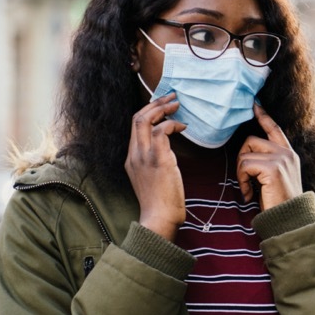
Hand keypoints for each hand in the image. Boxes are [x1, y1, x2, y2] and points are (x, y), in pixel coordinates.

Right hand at [126, 93, 186, 240]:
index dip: (148, 112)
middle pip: (136, 118)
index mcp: (131, 158)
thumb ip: (156, 162)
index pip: (134, 126)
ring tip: (177, 105)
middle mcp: (134, 154)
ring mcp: (143, 156)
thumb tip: (168, 152)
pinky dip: (172, 124)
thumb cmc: (162, 202)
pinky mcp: (157, 159)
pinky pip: (161, 131)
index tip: (163, 106)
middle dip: (154, 104)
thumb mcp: (153, 177)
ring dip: (162, 108)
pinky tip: (183, 126)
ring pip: (145, 120)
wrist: (159, 217)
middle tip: (171, 97)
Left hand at [237, 104, 301, 209]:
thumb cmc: (280, 202)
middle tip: (245, 179)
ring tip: (248, 190)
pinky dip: (242, 181)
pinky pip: (245, 166)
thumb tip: (248, 155)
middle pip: (251, 140)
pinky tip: (249, 194)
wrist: (290, 219)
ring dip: (241, 175)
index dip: (263, 116)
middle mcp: (286, 153)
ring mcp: (280, 159)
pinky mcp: (272, 168)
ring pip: (245, 154)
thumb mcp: (277, 178)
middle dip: (242, 158)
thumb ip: (268, 163)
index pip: (274, 129)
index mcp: (288, 154)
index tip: (254, 104)